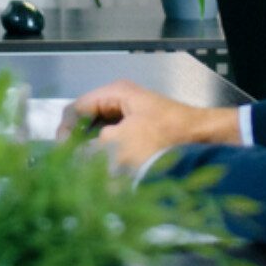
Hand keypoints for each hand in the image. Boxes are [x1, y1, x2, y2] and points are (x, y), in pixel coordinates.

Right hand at [58, 79, 240, 171]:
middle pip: (86, 120)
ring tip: (89, 173)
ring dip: (93, 153)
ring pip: (99, 134)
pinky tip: (109, 172)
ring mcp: (131, 114)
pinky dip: (109, 156)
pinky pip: (115, 142)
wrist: (204, 139)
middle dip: (78, 144)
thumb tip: (72, 160)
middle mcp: (120, 99)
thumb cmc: (166, 136)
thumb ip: (90, 150)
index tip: (61, 157)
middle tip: (72, 166)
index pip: (75, 108)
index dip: (64, 132)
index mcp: (114, 93)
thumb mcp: (121, 144)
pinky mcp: (141, 130)